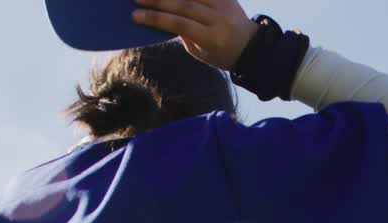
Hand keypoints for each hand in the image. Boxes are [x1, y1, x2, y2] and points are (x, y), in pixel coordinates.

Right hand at [132, 0, 258, 70]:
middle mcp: (219, 18)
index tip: (135, 15)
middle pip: (184, 5)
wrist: (252, 47)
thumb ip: (183, 34)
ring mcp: (224, 4)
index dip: (157, 18)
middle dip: (157, 0)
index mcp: (211, 37)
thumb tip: (160, 14)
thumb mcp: (200, 52)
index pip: (180, 24)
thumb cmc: (220, 54)